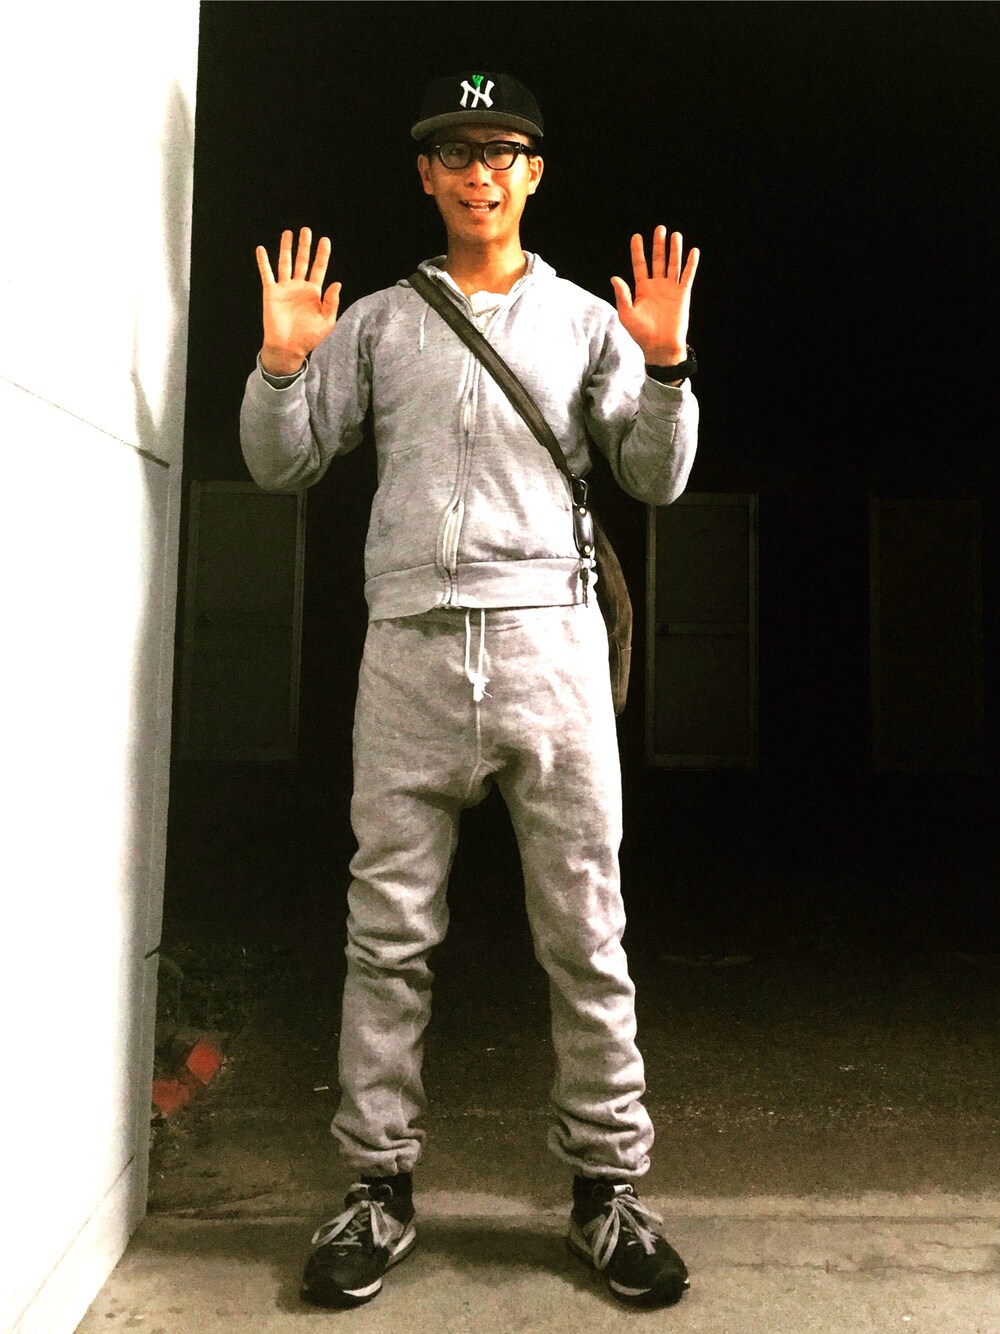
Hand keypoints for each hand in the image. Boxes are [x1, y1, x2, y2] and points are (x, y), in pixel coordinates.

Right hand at [256, 227, 341, 374]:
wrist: (289, 348)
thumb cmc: (309, 337)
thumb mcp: (327, 321)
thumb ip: (332, 302)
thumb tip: (337, 283)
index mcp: (314, 293)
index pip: (319, 268)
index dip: (322, 254)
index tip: (325, 240)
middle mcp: (299, 287)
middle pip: (302, 261)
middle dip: (305, 246)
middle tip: (306, 230)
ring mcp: (285, 288)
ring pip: (285, 263)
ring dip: (286, 248)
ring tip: (288, 233)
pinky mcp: (271, 292)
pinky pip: (266, 274)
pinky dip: (263, 262)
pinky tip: (261, 249)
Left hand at [611, 227, 698, 365]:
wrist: (660, 347)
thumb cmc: (641, 334)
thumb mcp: (627, 315)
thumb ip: (622, 295)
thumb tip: (614, 278)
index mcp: (642, 289)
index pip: (640, 265)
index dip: (638, 251)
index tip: (637, 236)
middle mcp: (657, 285)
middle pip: (658, 260)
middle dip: (658, 245)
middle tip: (660, 229)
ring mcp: (670, 289)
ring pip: (673, 265)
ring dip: (674, 250)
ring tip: (675, 235)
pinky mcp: (683, 294)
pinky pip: (687, 276)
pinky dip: (691, 264)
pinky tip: (693, 251)